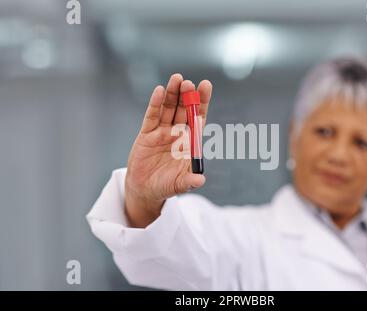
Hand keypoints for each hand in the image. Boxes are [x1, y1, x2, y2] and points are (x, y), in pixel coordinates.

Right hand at [124, 73, 212, 227]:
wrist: (145, 190)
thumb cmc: (167, 186)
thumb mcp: (179, 185)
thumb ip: (189, 181)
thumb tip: (200, 180)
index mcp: (189, 142)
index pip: (198, 118)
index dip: (202, 102)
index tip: (206, 85)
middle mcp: (177, 133)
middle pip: (184, 110)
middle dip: (187, 96)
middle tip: (190, 83)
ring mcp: (162, 132)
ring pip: (169, 109)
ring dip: (173, 94)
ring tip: (177, 79)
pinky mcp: (147, 134)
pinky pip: (152, 116)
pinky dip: (155, 104)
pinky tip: (159, 91)